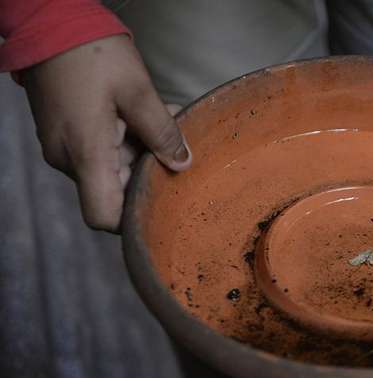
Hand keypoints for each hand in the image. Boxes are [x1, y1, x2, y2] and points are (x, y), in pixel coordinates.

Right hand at [24, 35, 191, 231]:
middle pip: (113, 190)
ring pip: (110, 168)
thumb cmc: (92, 54)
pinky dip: (125, 140)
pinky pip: (100, 151)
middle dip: (148, 172)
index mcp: (85, 154)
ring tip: (164, 120)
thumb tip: (182, 163)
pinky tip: (145, 116)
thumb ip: (162, 131)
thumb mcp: (138, 91)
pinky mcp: (66, 134)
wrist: (50, 25)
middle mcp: (68, 159)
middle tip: (175, 144)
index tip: (162, 201)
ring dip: (141, 151)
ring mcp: (64, 147)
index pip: (103, 215)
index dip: (132, 218)